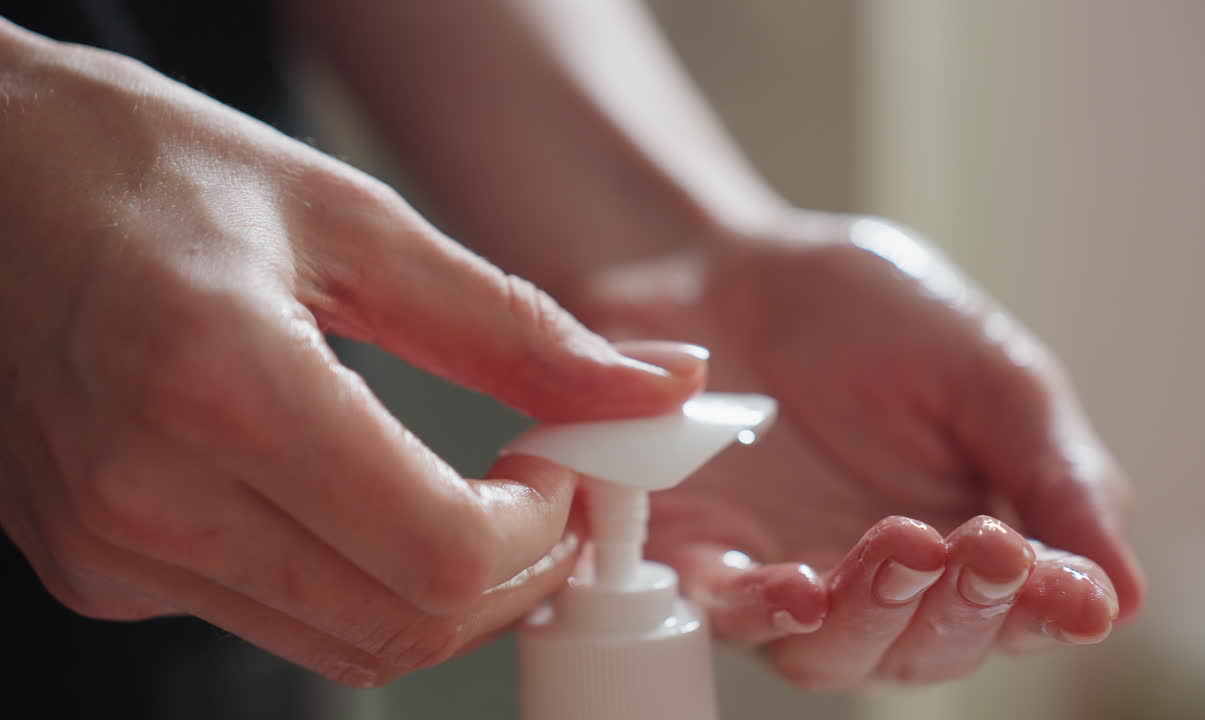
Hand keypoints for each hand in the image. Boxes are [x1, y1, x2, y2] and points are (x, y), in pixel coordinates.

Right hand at [0, 24, 703, 686]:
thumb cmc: (141, 168)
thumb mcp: (348, 219)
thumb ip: (515, 327)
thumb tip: (655, 389)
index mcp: (219, 383)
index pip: (441, 553)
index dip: (543, 533)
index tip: (572, 470)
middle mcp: (148, 495)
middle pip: (405, 627)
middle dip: (514, 575)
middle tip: (549, 490)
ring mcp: (113, 550)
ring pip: (346, 644)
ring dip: (445, 590)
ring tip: (480, 497)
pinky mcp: (98, 568)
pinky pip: (275, 615)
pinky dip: (360, 579)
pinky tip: (375, 498)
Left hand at [572, 212, 1144, 689]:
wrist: (744, 263)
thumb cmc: (875, 316)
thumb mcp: (989, 377)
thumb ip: (1054, 477)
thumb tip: (1124, 594)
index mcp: (964, 541)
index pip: (1017, 611)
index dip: (1046, 612)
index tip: (1070, 587)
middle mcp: (875, 578)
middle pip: (926, 648)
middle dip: (962, 612)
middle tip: (986, 550)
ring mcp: (785, 571)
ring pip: (831, 652)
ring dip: (873, 616)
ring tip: (905, 547)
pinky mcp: (702, 551)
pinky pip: (727, 608)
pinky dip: (764, 609)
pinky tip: (799, 587)